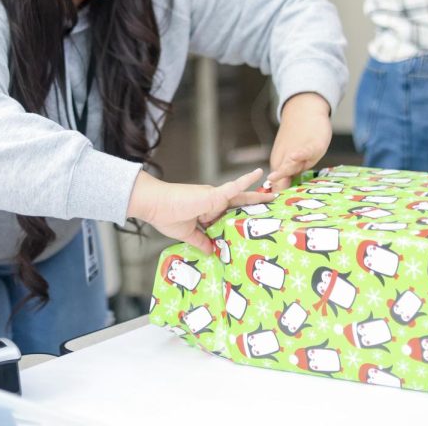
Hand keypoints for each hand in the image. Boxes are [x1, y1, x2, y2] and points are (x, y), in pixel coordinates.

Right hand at [127, 168, 275, 253]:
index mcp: (208, 209)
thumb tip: (211, 251)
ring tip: (273, 195)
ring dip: (256, 196)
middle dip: (256, 201)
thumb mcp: (187, 234)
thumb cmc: (165, 215)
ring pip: (239, 196)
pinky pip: (231, 188)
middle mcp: (213, 201)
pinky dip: (244, 182)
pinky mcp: (211, 194)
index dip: (241, 213)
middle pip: (239, 202)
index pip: (229, 212)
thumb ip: (200, 241)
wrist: (153, 205)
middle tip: (273, 201)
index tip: (254, 218)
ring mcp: (213, 196)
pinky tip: (257, 175)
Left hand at [267, 93, 332, 190]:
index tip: (269, 206)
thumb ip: (288, 173)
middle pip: (281, 175)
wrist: (304, 110)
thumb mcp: (292, 157)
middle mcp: (285, 159)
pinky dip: (300, 153)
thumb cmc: (299, 136)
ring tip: (275, 178)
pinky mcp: (311, 144)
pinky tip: (295, 156)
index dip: (274, 195)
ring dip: (284, 171)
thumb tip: (279, 191)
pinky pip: (305, 150)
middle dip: (277, 187)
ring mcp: (297, 151)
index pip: (277, 184)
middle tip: (272, 198)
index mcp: (280, 164)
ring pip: (290, 163)